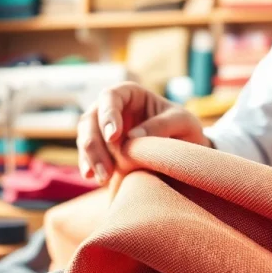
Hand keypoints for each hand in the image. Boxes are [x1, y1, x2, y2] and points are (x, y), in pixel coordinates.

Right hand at [77, 81, 209, 186]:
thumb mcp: (183, 122)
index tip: (113, 136)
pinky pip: (88, 155)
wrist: (185, 151)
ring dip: (90, 158)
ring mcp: (104, 129)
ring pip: (86, 138)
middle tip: (106, 168)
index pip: (110, 96)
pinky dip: (89, 166)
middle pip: (91, 119)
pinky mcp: (103, 150)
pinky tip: (92, 178)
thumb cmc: (185, 128)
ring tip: (103, 178)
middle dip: (94, 144)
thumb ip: (161, 125)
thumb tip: (131, 138)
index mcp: (131, 94)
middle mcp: (112, 109)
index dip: (108, 114)